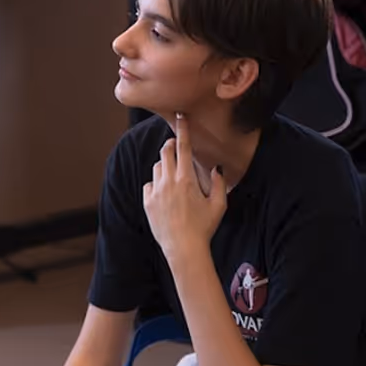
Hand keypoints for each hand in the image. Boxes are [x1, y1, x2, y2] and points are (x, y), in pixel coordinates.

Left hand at [143, 112, 226, 259]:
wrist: (183, 248)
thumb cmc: (204, 227)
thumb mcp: (218, 205)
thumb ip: (218, 183)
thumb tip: (216, 169)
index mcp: (187, 179)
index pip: (184, 147)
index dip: (182, 130)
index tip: (180, 117)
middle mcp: (168, 181)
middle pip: (165, 152)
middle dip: (170, 145)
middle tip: (176, 146)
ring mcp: (155, 191)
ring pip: (157, 167)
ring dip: (165, 166)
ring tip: (175, 178)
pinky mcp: (147, 201)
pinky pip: (149, 184)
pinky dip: (156, 184)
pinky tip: (165, 195)